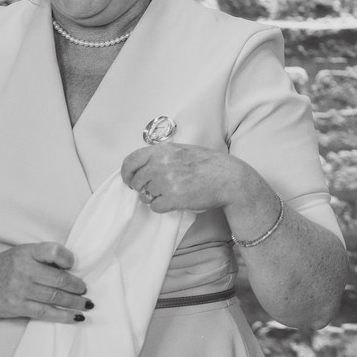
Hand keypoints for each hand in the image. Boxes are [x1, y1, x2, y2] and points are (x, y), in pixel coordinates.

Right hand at [0, 243, 89, 322]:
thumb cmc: (6, 266)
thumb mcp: (24, 252)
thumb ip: (44, 256)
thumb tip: (71, 267)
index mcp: (28, 253)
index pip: (53, 252)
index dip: (68, 258)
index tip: (74, 265)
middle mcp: (24, 271)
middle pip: (59, 279)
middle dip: (77, 286)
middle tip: (85, 289)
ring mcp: (21, 290)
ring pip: (55, 297)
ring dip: (74, 302)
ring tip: (86, 303)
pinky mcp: (18, 307)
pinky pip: (45, 312)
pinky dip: (63, 315)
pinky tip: (75, 316)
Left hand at [121, 142, 251, 214]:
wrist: (229, 178)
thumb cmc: (209, 165)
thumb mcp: (183, 151)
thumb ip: (162, 156)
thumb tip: (143, 168)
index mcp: (163, 150)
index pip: (131, 161)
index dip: (127, 174)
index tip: (129, 180)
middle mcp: (161, 163)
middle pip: (137, 182)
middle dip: (145, 188)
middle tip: (160, 189)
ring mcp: (166, 181)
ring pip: (145, 196)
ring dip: (156, 197)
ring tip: (175, 192)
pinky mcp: (172, 198)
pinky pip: (155, 207)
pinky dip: (164, 206)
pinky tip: (178, 200)